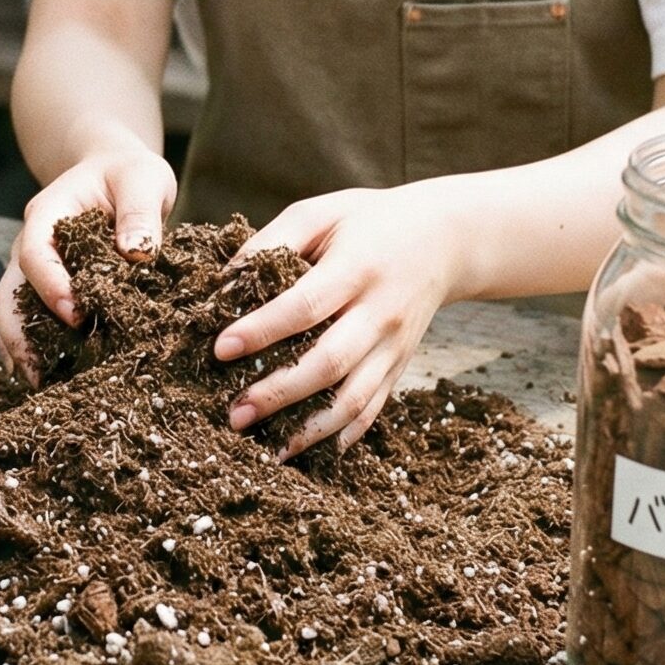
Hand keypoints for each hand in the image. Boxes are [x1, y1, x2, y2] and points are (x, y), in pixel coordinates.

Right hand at [0, 141, 175, 383]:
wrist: (112, 172)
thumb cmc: (127, 174)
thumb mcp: (143, 178)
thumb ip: (141, 212)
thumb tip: (138, 254)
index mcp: (47, 214)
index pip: (34, 253)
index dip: (50, 286)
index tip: (76, 315)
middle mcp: (30, 245)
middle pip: (7, 294)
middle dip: (19, 334)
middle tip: (43, 372)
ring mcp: (34, 271)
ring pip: (11, 314)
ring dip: (22, 348)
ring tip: (45, 384)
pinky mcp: (45, 290)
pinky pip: (30, 322)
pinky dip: (36, 349)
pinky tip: (55, 376)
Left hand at [213, 183, 463, 459]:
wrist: (445, 239)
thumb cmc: (368, 222)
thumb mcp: (321, 213)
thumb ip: (272, 240)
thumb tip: (224, 282)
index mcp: (357, 268)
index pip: (305, 305)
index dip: (262, 329)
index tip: (220, 349)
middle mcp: (379, 312)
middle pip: (329, 362)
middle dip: (279, 392)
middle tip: (234, 413)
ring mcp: (393, 345)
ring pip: (354, 398)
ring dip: (309, 429)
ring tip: (267, 449)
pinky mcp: (400, 366)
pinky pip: (373, 408)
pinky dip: (342, 435)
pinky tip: (308, 451)